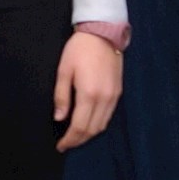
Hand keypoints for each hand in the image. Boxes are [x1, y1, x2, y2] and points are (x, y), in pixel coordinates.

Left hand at [51, 29, 124, 151]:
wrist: (103, 33)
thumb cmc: (79, 49)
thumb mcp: (64, 71)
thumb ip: (61, 96)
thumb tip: (59, 118)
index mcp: (89, 94)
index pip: (80, 126)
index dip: (70, 139)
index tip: (61, 146)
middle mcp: (104, 98)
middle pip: (92, 130)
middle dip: (79, 140)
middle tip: (66, 143)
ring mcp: (114, 96)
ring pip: (102, 125)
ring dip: (89, 134)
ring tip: (76, 136)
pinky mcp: (118, 92)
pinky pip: (109, 115)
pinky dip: (98, 124)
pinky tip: (88, 123)